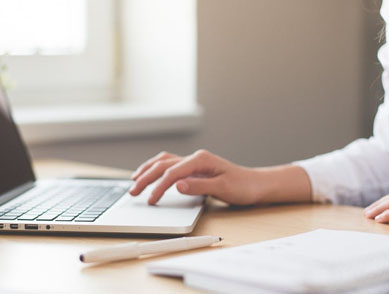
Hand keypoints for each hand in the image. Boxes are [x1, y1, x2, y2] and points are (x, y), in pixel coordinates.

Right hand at [129, 150, 259, 204]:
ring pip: (164, 161)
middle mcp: (195, 158)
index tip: (151, 200)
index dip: (159, 187)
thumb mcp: (223, 189)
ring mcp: (194, 161)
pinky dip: (156, 169)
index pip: (172, 173)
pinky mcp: (194, 168)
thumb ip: (199, 186)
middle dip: (145, 177)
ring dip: (147, 170)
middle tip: (133, 192)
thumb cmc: (242, 186)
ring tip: (134, 180)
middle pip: (163, 165)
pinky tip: (150, 174)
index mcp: (200, 160)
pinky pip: (170, 164)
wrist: (255, 184)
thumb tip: (177, 185)